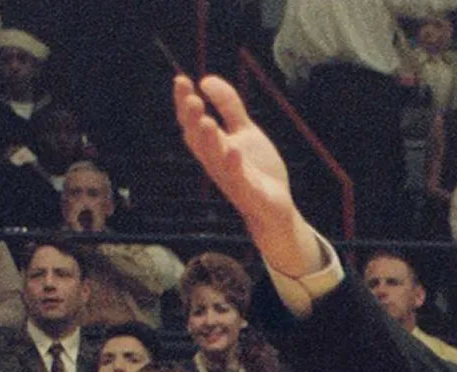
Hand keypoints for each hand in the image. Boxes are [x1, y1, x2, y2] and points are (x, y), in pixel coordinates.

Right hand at [174, 75, 306, 268]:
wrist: (275, 207)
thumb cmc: (256, 169)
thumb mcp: (245, 131)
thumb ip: (228, 106)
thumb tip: (205, 79)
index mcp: (211, 146)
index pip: (192, 122)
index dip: (183, 103)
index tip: (181, 79)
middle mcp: (215, 161)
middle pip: (197, 140)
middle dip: (192, 119)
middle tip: (192, 98)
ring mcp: (230, 178)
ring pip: (214, 159)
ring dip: (209, 141)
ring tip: (207, 121)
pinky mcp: (248, 193)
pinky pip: (238, 180)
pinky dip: (234, 166)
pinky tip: (234, 150)